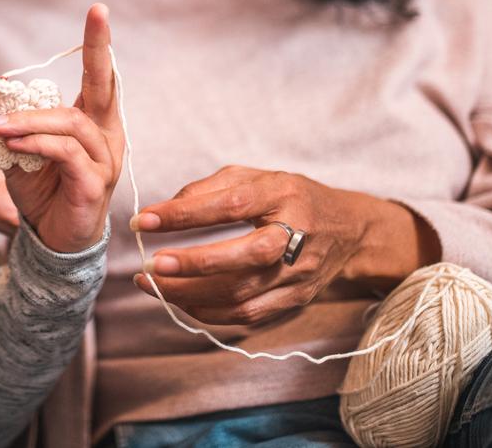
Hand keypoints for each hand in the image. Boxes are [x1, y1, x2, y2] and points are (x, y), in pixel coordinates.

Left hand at [0, 4, 122, 252]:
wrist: (51, 244)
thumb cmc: (41, 194)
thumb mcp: (23, 154)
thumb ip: (16, 128)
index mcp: (94, 125)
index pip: (98, 78)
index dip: (98, 44)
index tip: (97, 10)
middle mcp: (107, 137)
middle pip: (105, 85)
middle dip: (99, 47)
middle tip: (97, 14)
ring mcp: (105, 161)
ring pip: (70, 123)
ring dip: (29, 119)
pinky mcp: (93, 184)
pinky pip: (65, 153)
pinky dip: (35, 143)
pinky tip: (13, 144)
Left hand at [130, 165, 439, 324]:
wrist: (348, 232)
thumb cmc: (290, 198)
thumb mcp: (255, 177)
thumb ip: (210, 188)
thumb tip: (165, 209)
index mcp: (282, 196)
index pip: (231, 205)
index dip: (185, 214)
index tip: (143, 220)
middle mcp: (295, 237)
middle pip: (244, 257)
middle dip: (193, 265)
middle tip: (150, 265)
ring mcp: (298, 274)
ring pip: (242, 295)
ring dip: (190, 295)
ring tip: (151, 284)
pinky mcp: (294, 300)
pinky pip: (247, 315)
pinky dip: (208, 312)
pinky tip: (180, 300)